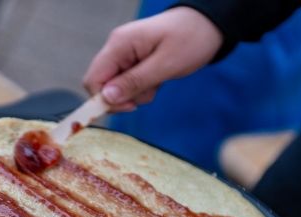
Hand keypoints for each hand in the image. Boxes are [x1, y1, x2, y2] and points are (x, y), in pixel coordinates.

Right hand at [83, 7, 222, 110]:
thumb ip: (134, 82)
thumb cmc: (190, 39)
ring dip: (134, 95)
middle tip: (147, 94)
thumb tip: (106, 98)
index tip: (129, 106)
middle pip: (101, 86)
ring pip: (115, 89)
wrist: (208, 25)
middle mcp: (116, 49)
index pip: (93, 80)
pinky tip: (156, 81)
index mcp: (119, 45)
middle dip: (122, 98)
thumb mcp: (164, 65)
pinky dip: (140, 90)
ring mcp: (123, 56)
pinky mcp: (131, 63)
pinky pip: (126, 85)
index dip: (104, 100)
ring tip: (156, 83)